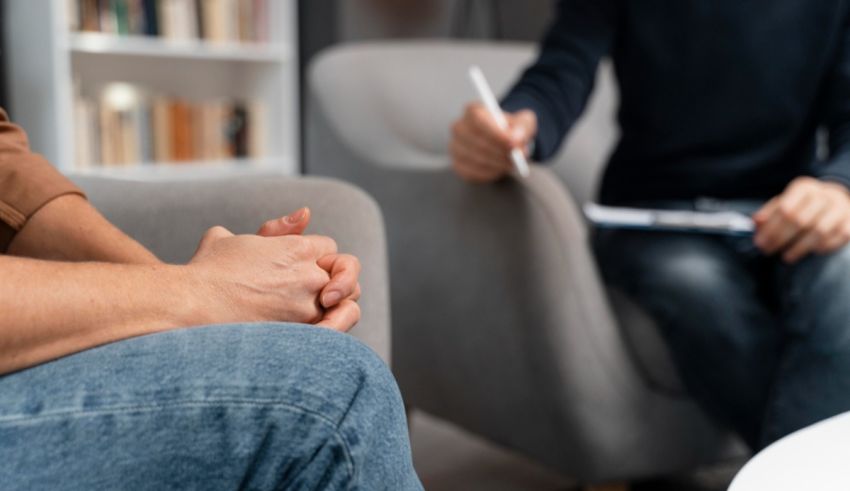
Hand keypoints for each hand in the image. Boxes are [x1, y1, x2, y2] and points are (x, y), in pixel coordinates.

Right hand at [188, 225, 357, 330]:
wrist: (190, 306)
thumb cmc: (205, 272)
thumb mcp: (230, 237)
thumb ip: (272, 229)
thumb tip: (305, 214)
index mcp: (296, 248)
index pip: (328, 247)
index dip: (318, 256)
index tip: (305, 267)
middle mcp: (308, 275)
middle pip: (344, 273)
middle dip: (337, 279)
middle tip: (325, 290)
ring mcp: (307, 306)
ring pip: (347, 302)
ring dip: (338, 304)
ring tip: (322, 309)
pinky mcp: (301, 333)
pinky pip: (337, 330)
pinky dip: (337, 327)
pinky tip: (324, 328)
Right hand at [450, 103, 536, 182]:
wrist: (503, 142)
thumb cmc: (511, 130)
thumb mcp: (523, 122)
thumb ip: (522, 127)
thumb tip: (516, 139)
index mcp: (473, 111)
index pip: (478, 120)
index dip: (495, 133)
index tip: (513, 144)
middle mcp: (459, 127)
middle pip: (477, 141)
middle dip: (499, 152)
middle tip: (517, 158)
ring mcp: (455, 147)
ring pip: (476, 159)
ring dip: (497, 164)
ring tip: (511, 163)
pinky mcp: (458, 165)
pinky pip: (472, 173)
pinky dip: (490, 173)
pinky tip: (500, 169)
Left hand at [753, 177, 849, 262]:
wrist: (837, 200)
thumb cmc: (805, 205)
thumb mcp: (786, 202)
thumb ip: (770, 212)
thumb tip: (756, 222)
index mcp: (804, 188)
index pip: (785, 208)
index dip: (771, 228)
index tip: (760, 242)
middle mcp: (824, 195)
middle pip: (799, 220)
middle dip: (780, 239)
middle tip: (768, 251)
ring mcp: (840, 207)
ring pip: (818, 231)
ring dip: (799, 247)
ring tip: (786, 257)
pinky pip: (837, 237)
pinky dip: (822, 247)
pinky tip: (811, 252)